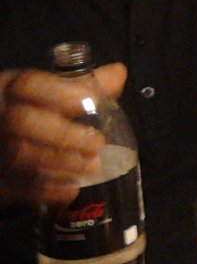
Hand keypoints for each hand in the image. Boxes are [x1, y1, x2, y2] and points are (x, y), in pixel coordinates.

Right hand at [0, 64, 126, 205]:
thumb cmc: (29, 114)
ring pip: (20, 156)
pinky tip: (70, 190)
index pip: (27, 84)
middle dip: (63, 134)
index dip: (58, 92)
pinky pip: (14, 187)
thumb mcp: (46, 94)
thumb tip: (118, 73)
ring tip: (92, 167)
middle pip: (22, 122)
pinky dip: (45, 190)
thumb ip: (81, 85)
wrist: (2, 144)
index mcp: (9, 89)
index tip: (86, 102)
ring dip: (60, 163)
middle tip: (97, 144)